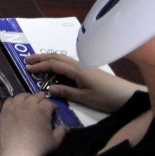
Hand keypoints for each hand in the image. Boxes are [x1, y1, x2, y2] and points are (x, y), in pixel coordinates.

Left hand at [0, 93, 67, 155]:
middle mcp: (29, 104)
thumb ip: (61, 132)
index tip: (52, 111)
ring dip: (28, 98)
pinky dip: (14, 101)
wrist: (18, 153)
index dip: (52, 107)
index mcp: (43, 110)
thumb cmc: (38, 147)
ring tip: (29, 103)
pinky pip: (9, 100)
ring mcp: (16, 106)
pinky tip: (16, 106)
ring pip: (22, 96)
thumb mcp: (55, 141)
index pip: (49, 102)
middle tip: (42, 106)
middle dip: (41, 99)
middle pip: (36, 96)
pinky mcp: (5, 111)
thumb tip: (66, 127)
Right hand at [24, 52, 140, 112]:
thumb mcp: (86, 98)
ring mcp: (85, 65)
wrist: (128, 95)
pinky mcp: (89, 69)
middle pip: (57, 57)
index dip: (40, 66)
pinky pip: (69, 62)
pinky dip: (58, 62)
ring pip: (63, 58)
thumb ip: (67, 92)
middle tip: (27, 59)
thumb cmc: (107, 98)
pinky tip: (56, 67)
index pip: (54, 65)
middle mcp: (79, 64)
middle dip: (41, 57)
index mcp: (77, 70)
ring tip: (37, 61)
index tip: (26, 68)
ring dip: (49, 58)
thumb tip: (48, 88)